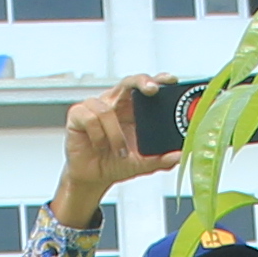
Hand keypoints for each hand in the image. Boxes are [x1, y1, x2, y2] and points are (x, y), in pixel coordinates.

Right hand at [53, 79, 188, 230]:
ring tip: (119, 151)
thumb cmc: (116, 162)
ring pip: (107, 109)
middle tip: (152, 90)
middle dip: (141, 82)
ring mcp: (95, 107)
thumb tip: (180, 155)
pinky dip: (98, 135)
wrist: (93, 177)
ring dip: (116, 135)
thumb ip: (161, 159)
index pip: (146, 86)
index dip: (158, 79)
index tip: (171, 81)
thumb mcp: (143, 163)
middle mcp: (115, 103)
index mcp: (133, 109)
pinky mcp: (78, 114)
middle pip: (129, 81)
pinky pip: (91, 118)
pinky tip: (98, 145)